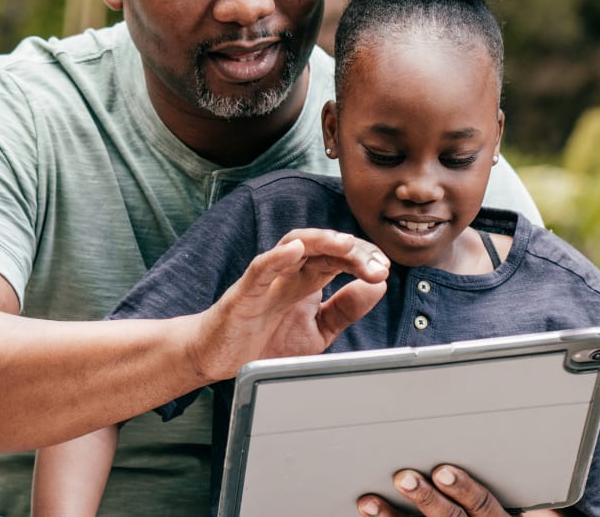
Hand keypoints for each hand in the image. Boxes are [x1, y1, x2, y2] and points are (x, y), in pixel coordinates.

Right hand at [188, 228, 389, 380]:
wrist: (216, 357)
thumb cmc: (264, 340)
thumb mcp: (317, 331)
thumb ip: (345, 310)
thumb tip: (377, 287)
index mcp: (309, 281)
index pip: (342, 258)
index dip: (365, 259)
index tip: (384, 268)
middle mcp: (291, 274)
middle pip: (325, 248)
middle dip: (354, 252)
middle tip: (377, 263)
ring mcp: (268, 280)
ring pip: (295, 245)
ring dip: (322, 241)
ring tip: (346, 244)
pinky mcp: (244, 292)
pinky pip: (260, 268)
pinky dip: (277, 257)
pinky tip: (296, 250)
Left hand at [357, 465, 562, 516]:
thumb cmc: (503, 511)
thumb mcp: (526, 505)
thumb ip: (520, 487)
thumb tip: (513, 450)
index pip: (482, 504)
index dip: (464, 488)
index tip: (444, 470)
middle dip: (425, 498)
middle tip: (404, 478)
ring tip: (371, 501)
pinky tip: (368, 512)